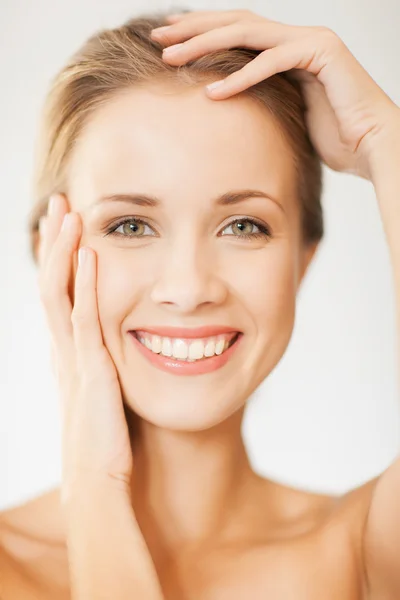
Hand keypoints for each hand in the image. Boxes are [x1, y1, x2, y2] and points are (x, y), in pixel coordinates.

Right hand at [38, 194, 132, 505]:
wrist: (97, 482)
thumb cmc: (103, 444)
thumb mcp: (99, 396)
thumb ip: (102, 369)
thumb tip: (112, 352)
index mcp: (67, 353)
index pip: (58, 295)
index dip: (57, 259)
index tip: (64, 227)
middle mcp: (63, 349)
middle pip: (52, 283)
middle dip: (54, 242)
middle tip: (60, 204)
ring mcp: (74, 358)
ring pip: (60, 292)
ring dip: (63, 250)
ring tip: (70, 212)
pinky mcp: (91, 370)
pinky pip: (86, 317)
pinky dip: (87, 283)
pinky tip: (91, 252)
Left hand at [151, 9, 399, 179]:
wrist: (373, 146)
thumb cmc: (334, 137)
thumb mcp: (287, 114)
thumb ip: (263, 100)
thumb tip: (227, 109)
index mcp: (286, 49)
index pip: (236, 32)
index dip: (200, 32)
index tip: (168, 40)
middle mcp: (297, 37)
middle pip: (235, 22)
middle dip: (193, 28)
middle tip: (158, 37)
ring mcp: (311, 41)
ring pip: (248, 33)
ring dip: (206, 44)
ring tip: (172, 57)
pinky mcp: (323, 54)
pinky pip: (273, 62)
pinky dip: (241, 77)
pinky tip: (212, 91)